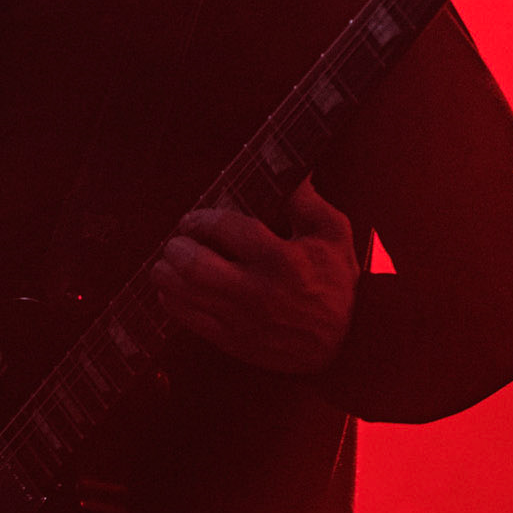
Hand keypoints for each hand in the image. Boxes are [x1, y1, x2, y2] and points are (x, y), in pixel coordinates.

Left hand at [152, 177, 359, 373]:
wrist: (346, 343)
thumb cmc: (338, 283)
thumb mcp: (333, 235)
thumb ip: (306, 201)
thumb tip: (287, 169)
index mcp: (280, 258)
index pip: (225, 229)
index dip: (200, 219)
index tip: (194, 219)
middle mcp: (257, 290)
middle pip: (194, 265)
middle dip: (176, 246)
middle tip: (177, 240)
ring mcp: (242, 320)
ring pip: (184, 294)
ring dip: (166, 273)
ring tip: (169, 261)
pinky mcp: (233, 342)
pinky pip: (188, 320)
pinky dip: (172, 301)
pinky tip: (173, 289)